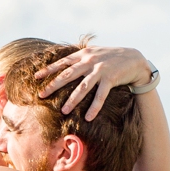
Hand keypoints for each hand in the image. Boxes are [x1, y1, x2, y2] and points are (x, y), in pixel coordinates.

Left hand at [34, 44, 152, 119]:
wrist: (134, 58)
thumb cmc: (112, 57)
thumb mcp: (95, 52)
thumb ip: (81, 56)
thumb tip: (65, 61)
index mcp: (83, 55)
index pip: (62, 62)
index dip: (48, 69)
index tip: (35, 77)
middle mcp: (90, 61)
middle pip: (68, 75)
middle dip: (53, 85)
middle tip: (41, 95)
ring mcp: (100, 70)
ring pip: (83, 87)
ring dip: (73, 100)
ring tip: (64, 111)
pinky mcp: (111, 79)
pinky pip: (101, 96)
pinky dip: (95, 107)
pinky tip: (89, 118)